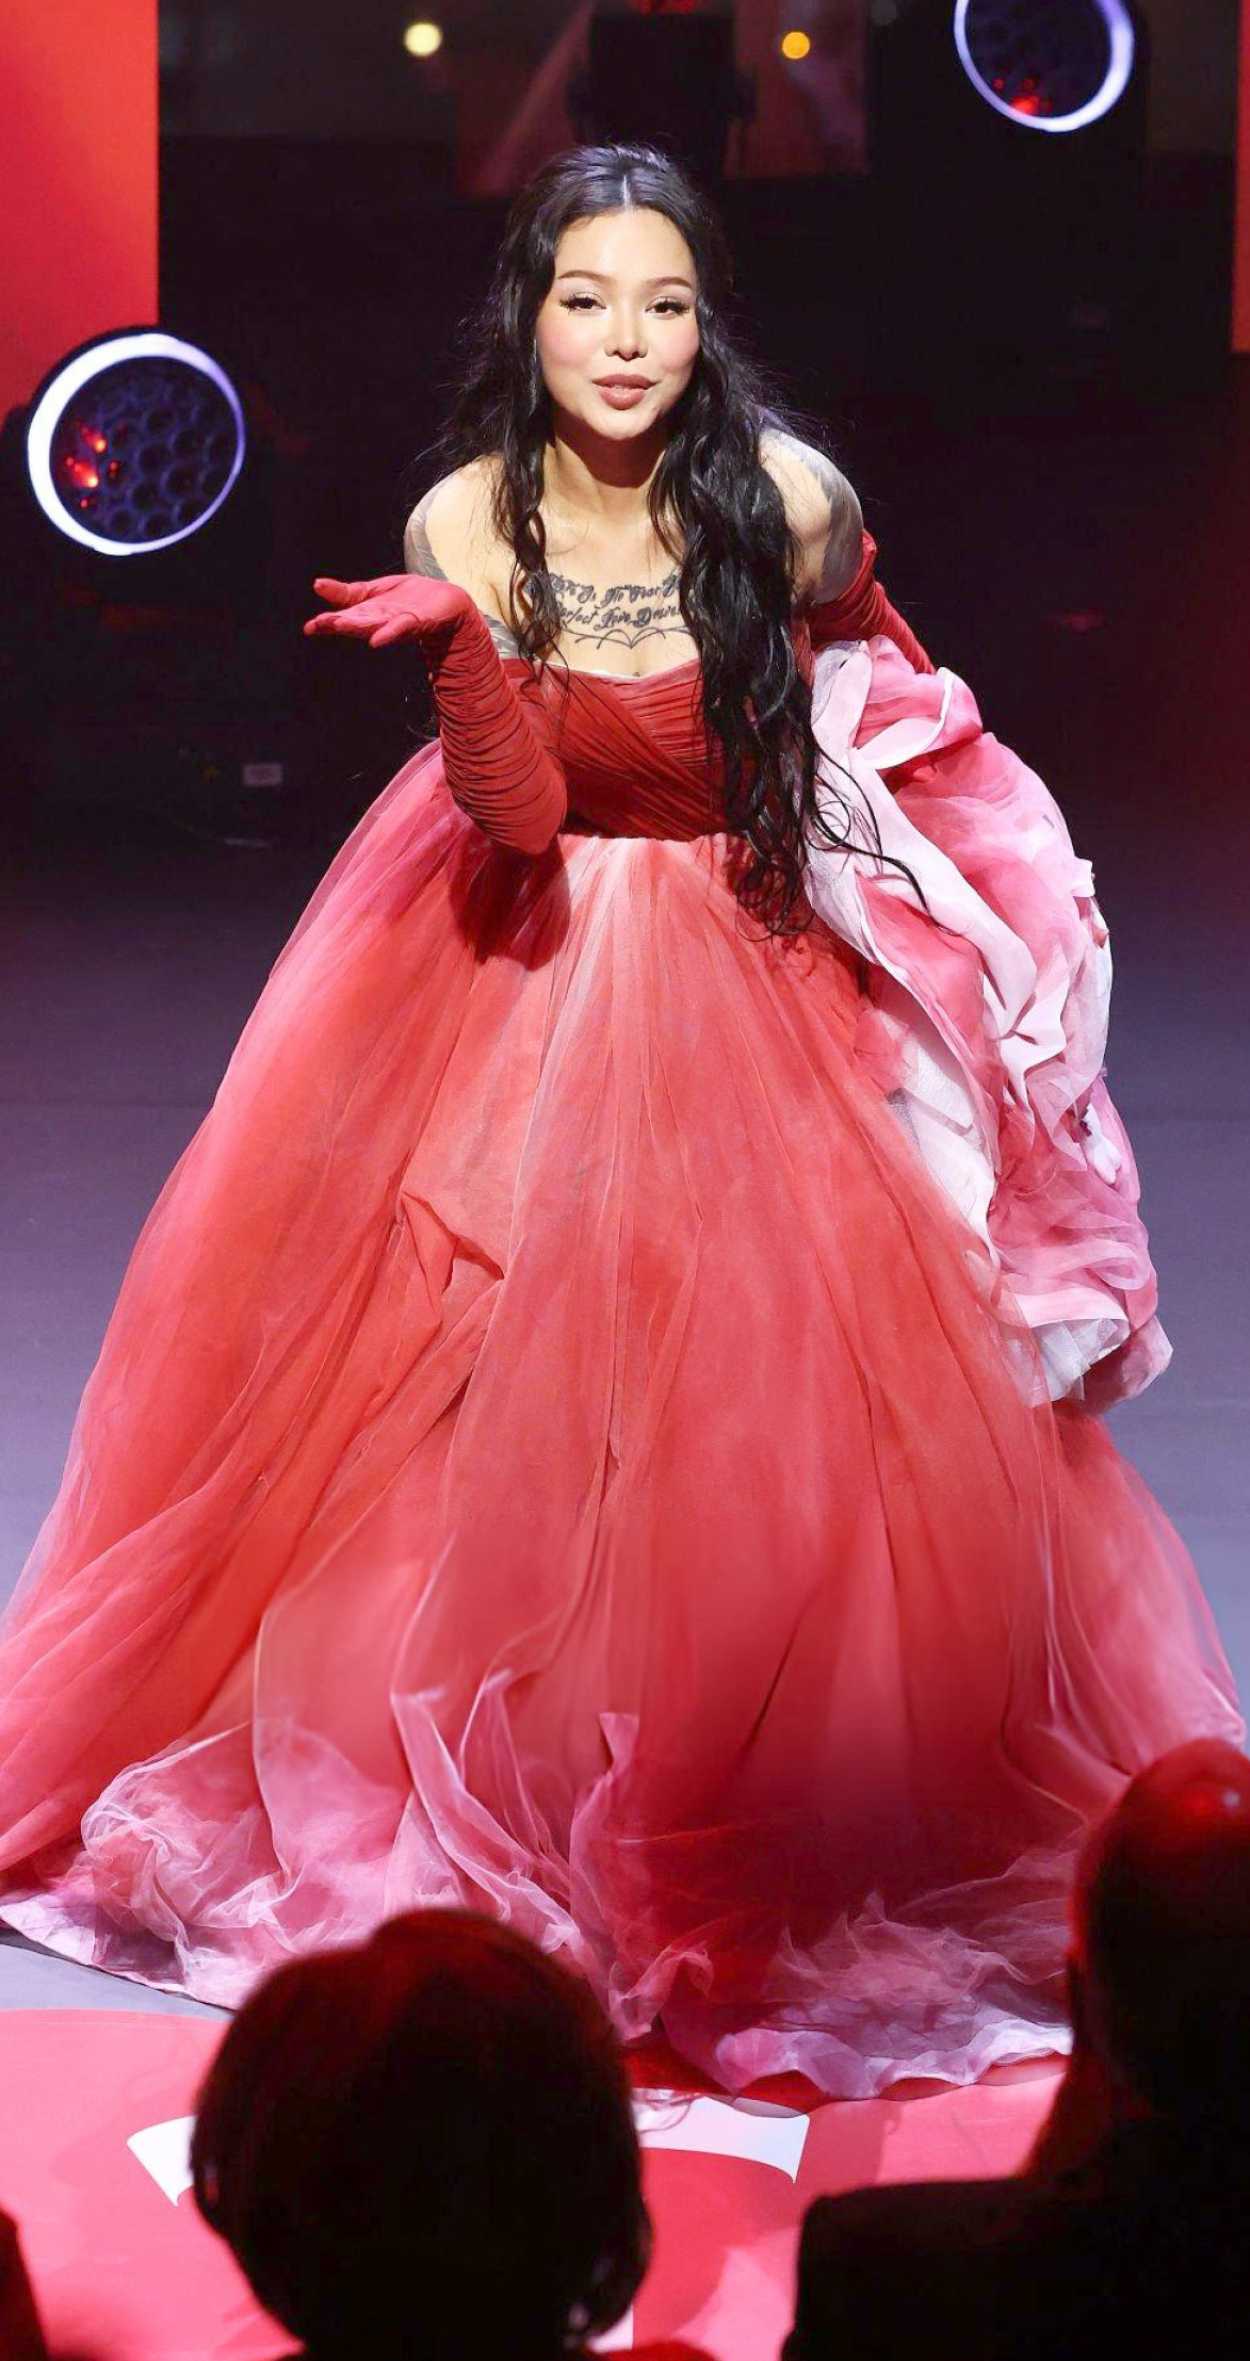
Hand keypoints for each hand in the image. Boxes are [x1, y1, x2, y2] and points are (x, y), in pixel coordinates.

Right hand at [302, 572, 472, 648]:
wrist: (445, 602)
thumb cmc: (408, 599)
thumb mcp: (373, 591)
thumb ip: (346, 593)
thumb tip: (316, 585)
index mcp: (368, 613)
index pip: (344, 615)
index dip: (327, 622)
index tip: (309, 627)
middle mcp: (380, 621)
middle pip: (357, 621)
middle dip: (339, 623)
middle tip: (319, 624)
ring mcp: (398, 622)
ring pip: (375, 625)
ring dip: (358, 627)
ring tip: (341, 625)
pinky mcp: (417, 620)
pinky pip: (401, 627)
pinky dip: (388, 634)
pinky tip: (376, 639)